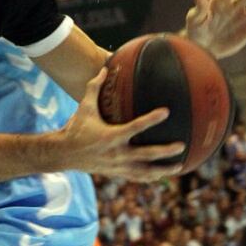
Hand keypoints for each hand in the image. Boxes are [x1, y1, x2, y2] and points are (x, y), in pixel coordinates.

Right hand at [58, 68, 183, 181]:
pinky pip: (137, 176)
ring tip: (179, 167)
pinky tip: (163, 175)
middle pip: (146, 154)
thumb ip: (94, 87)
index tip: (167, 111)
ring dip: (163, 170)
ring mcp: (118, 166)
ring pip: (145, 171)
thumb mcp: (84, 107)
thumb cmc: (75, 128)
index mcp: (111, 136)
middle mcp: (117, 153)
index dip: (151, 119)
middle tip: (181, 146)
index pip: (135, 127)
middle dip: (165, 151)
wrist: (64, 154)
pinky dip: (151, 176)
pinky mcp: (116, 172)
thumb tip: (104, 69)